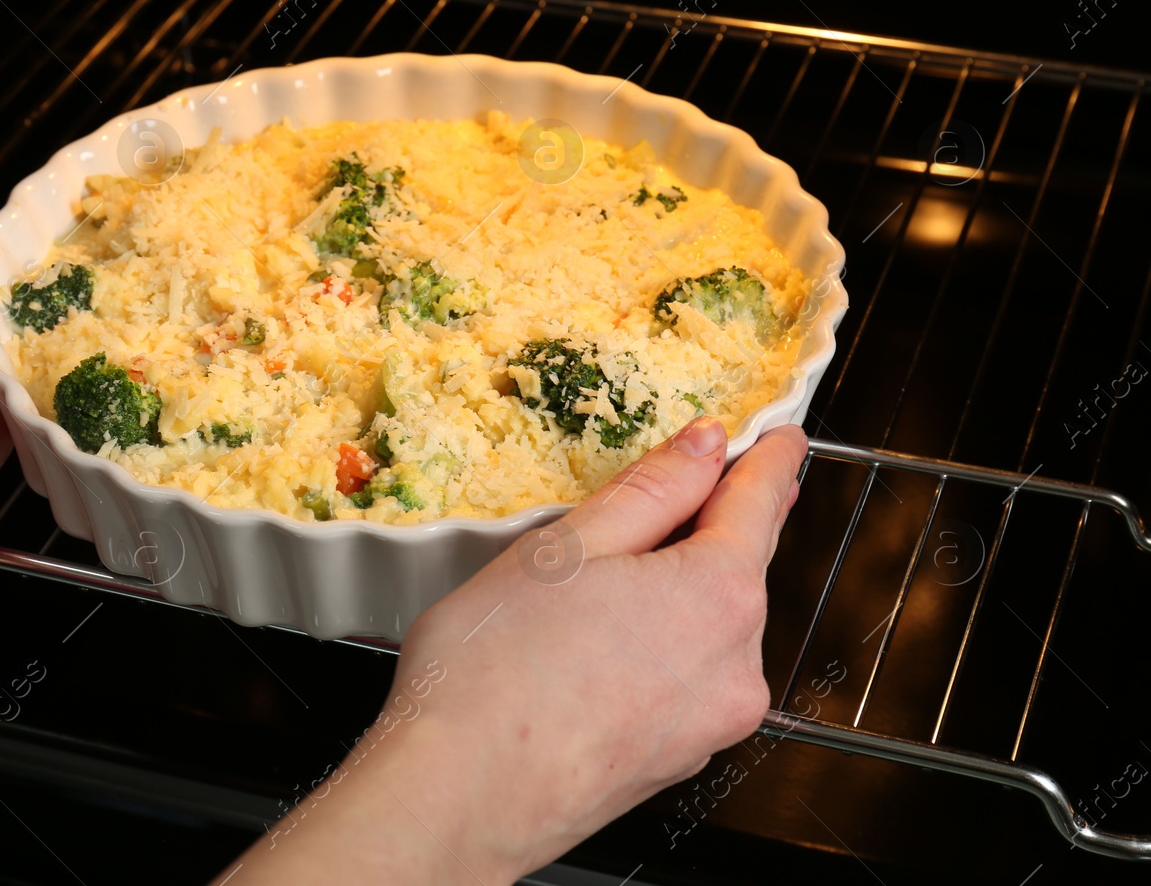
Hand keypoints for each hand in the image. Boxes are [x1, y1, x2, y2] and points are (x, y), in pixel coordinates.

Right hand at [222, 417, 804, 883]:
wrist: (456, 799)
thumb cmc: (493, 674)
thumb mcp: (565, 547)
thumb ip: (651, 489)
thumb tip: (705, 446)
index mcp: (717, 595)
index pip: (760, 503)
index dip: (768, 459)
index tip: (779, 436)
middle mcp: (736, 664)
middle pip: (732, 569)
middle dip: (692, 534)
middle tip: (631, 515)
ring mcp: (713, 721)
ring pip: (704, 628)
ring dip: (663, 599)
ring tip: (575, 603)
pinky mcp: (680, 759)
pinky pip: (683, 679)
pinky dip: (650, 653)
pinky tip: (583, 654)